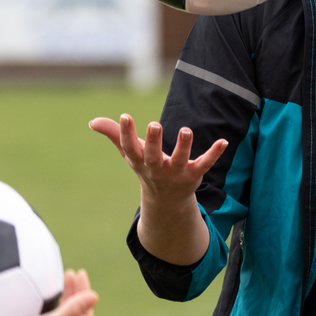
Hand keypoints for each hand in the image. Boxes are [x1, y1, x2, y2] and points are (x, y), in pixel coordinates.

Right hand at [89, 114, 226, 206]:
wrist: (166, 200)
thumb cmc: (146, 168)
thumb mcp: (130, 153)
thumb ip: (114, 135)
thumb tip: (92, 122)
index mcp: (139, 161)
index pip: (130, 147)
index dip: (126, 133)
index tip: (125, 116)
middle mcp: (156, 168)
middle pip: (152, 156)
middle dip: (153, 141)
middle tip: (154, 124)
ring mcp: (176, 172)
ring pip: (179, 159)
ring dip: (183, 146)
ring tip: (186, 130)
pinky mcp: (194, 174)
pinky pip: (205, 164)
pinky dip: (214, 153)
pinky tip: (224, 141)